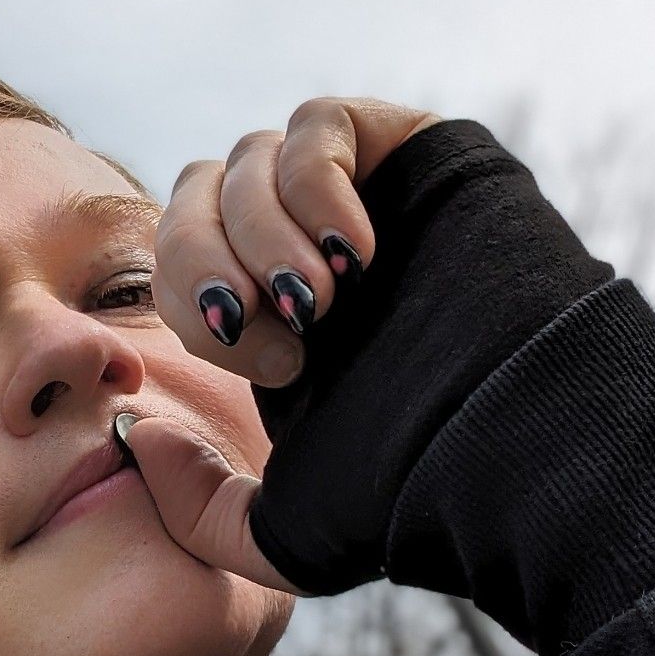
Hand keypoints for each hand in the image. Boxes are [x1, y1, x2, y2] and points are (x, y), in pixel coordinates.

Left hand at [118, 96, 440, 592]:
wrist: (520, 445)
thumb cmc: (415, 491)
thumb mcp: (280, 531)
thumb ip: (196, 507)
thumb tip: (134, 435)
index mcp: (265, 318)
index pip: (175, 261)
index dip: (194, 301)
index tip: (273, 364)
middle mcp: (300, 248)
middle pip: (192, 195)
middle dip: (212, 262)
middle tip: (285, 328)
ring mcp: (353, 193)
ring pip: (247, 158)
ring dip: (264, 231)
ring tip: (324, 299)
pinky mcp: (406, 147)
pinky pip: (317, 124)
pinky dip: (315, 182)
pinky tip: (354, 251)